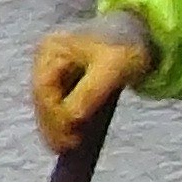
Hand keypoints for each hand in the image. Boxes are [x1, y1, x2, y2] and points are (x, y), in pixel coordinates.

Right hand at [28, 24, 152, 154]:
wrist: (140, 33)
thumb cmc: (126, 47)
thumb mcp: (112, 70)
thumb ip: (89, 93)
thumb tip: (71, 120)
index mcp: (52, 48)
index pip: (43, 89)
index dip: (53, 117)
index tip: (68, 139)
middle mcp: (45, 56)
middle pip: (40, 97)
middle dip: (51, 125)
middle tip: (65, 148)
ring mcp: (51, 66)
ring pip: (45, 102)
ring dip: (54, 125)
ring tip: (66, 147)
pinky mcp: (61, 76)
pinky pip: (55, 101)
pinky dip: (61, 119)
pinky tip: (69, 134)